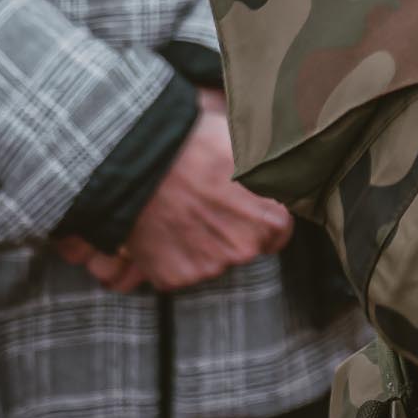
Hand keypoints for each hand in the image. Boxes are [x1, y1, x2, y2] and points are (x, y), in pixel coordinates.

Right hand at [60, 107, 294, 293]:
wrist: (137, 156)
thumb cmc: (193, 140)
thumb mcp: (245, 142)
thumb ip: (266, 169)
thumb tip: (281, 163)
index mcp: (271, 219)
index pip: (278, 231)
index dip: (260, 217)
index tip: (243, 204)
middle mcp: (244, 249)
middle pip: (245, 247)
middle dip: (230, 230)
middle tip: (205, 202)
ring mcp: (208, 267)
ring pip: (212, 260)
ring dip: (201, 243)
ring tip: (181, 209)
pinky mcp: (175, 277)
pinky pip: (179, 270)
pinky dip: (171, 254)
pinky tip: (162, 225)